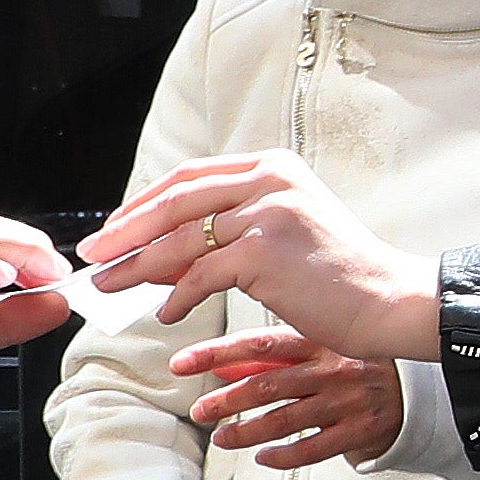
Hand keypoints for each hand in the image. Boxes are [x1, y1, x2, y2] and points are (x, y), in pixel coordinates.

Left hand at [86, 153, 441, 365]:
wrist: (386, 300)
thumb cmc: (337, 276)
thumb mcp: (284, 233)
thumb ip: (231, 230)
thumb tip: (160, 255)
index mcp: (273, 166)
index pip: (190, 177)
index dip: (144, 202)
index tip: (114, 228)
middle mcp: (269, 180)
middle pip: (176, 201)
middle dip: (126, 231)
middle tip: (94, 255)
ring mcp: (267, 212)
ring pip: (181, 239)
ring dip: (136, 266)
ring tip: (109, 286)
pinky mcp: (264, 251)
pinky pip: (201, 275)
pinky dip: (176, 296)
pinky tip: (165, 313)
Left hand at [181, 328, 406, 472]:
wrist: (421, 388)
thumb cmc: (359, 367)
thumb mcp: (319, 350)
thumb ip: (273, 360)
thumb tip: (222, 365)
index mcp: (319, 341)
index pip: (258, 345)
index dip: (216, 354)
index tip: (182, 363)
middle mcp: (332, 369)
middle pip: (267, 385)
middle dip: (226, 400)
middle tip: (201, 410)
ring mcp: (347, 401)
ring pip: (285, 420)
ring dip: (247, 431)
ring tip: (223, 437)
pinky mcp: (360, 431)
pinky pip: (314, 448)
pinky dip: (284, 455)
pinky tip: (264, 457)